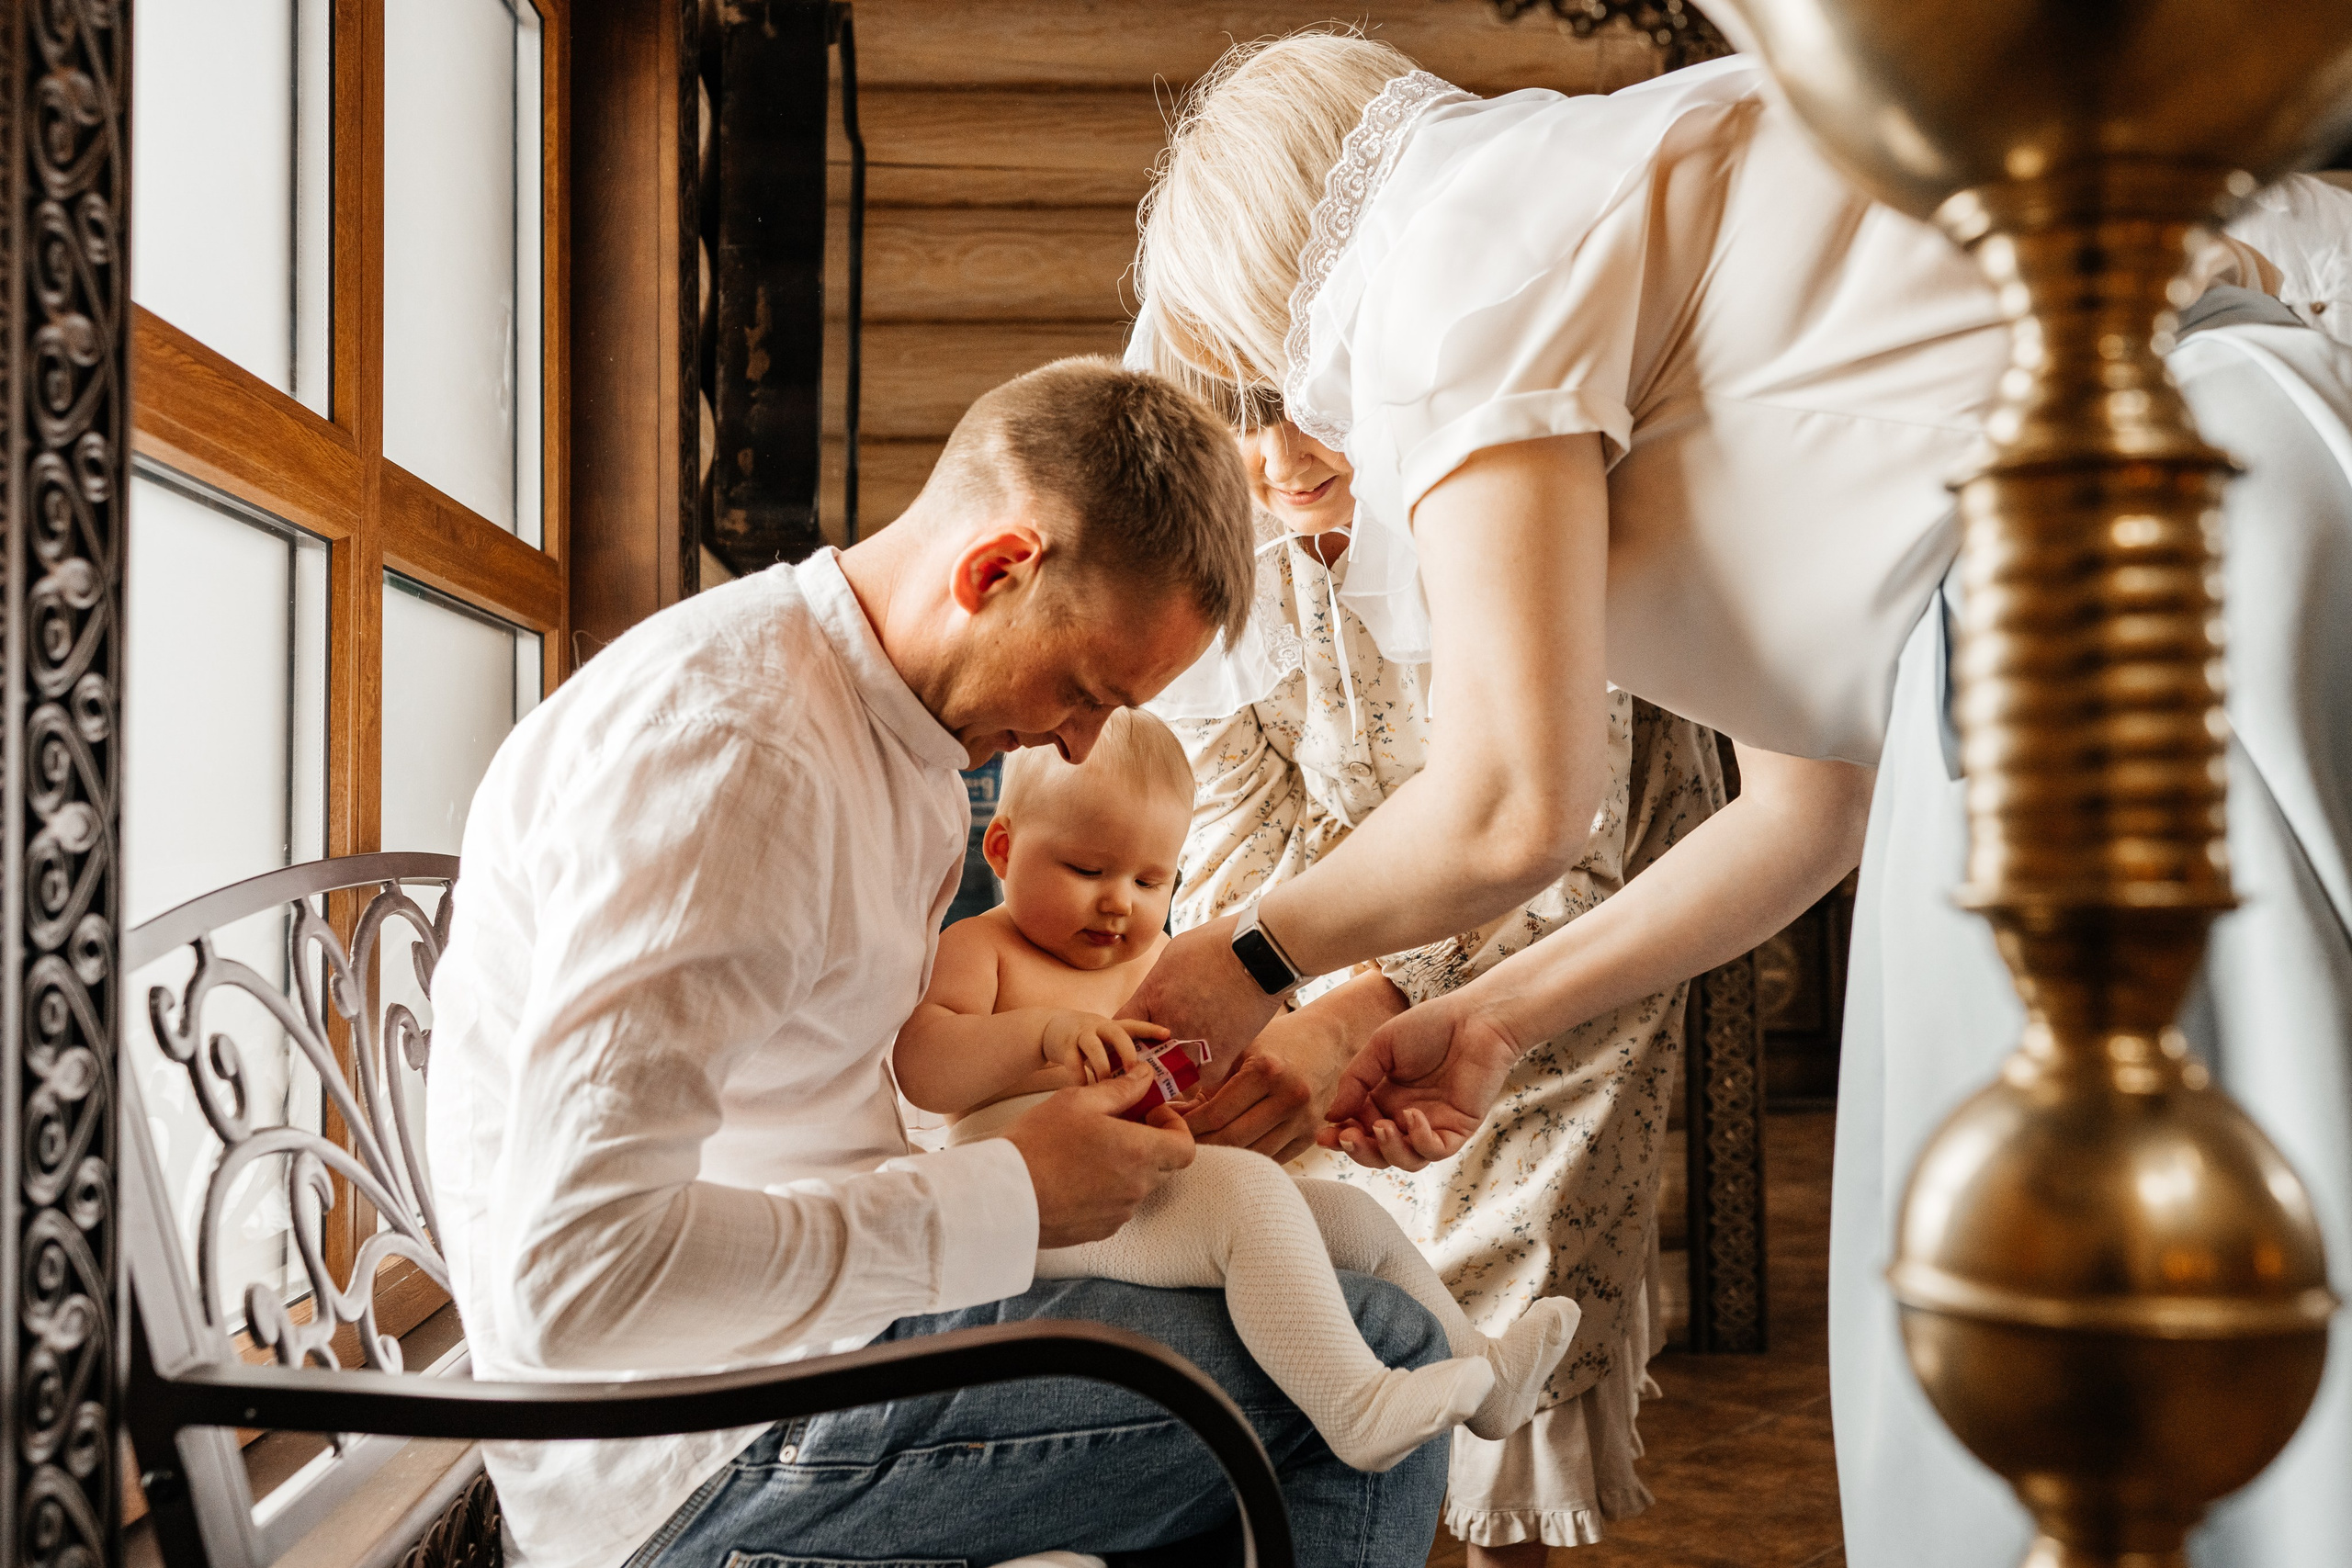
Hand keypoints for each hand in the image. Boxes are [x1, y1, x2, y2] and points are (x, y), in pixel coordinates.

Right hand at [1002, 1064, 1195, 1247]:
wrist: (1001, 1197)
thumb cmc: (1038, 1143)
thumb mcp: (1078, 1101)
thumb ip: (1120, 1089)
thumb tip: (1146, 1077)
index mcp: (1139, 1153)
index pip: (1185, 1147)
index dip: (1174, 1128)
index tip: (1150, 1116)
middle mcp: (1136, 1188)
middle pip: (1163, 1166)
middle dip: (1148, 1143)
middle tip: (1116, 1125)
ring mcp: (1118, 1214)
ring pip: (1137, 1186)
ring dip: (1125, 1167)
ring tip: (1087, 1150)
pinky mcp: (1099, 1231)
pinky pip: (1116, 1206)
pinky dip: (1106, 1190)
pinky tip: (1074, 1176)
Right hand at [1039, 1012, 1161, 1083]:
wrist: (1049, 1029)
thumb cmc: (1085, 1042)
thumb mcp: (1103, 1043)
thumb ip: (1118, 1059)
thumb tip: (1142, 1085)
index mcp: (1111, 1027)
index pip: (1134, 1026)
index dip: (1150, 1029)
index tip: (1168, 1034)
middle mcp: (1098, 1027)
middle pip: (1117, 1033)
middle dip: (1127, 1051)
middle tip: (1134, 1070)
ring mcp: (1080, 1035)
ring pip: (1094, 1048)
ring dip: (1102, 1068)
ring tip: (1106, 1086)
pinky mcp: (1063, 1046)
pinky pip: (1072, 1062)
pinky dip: (1079, 1079)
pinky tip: (1083, 1091)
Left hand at [1120, 913, 1285, 1068]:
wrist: (1259, 952)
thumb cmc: (1217, 944)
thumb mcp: (1173, 956)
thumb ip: (1157, 984)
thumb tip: (1152, 998)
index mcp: (1151, 997)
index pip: (1119, 1028)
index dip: (1122, 1034)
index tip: (1131, 1036)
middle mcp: (1167, 1025)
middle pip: (1142, 1057)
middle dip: (1146, 1057)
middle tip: (1153, 1056)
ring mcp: (1194, 1043)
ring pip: (1172, 1073)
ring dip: (1175, 1068)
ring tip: (1182, 1061)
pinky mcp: (1222, 1054)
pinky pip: (1203, 1078)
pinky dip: (1205, 1072)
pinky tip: (1209, 1060)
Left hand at [1187, 996, 1361, 1162]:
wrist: (1327, 1039)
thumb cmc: (1276, 1041)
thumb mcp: (1241, 1050)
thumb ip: (1210, 1083)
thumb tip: (1173, 1114)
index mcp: (1267, 1071)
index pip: (1216, 1114)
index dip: (1188, 1126)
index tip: (1169, 1127)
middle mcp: (1290, 1097)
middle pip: (1233, 1139)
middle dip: (1201, 1144)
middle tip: (1179, 1143)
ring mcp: (1305, 1120)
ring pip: (1253, 1154)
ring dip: (1223, 1156)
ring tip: (1201, 1148)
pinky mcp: (1312, 1135)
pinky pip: (1273, 1159)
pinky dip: (1248, 1157)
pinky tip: (1230, 1150)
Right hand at [1320, 990, 1521, 1172]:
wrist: (1475, 1018)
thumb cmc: (1429, 1026)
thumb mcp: (1380, 1048)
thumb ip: (1355, 1081)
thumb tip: (1330, 1116)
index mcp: (1384, 1099)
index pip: (1359, 1129)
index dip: (1341, 1137)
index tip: (1322, 1135)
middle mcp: (1406, 1117)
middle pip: (1379, 1153)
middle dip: (1359, 1150)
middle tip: (1347, 1136)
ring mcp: (1433, 1125)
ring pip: (1406, 1160)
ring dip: (1388, 1151)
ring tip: (1381, 1127)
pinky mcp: (1458, 1128)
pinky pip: (1435, 1150)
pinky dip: (1419, 1140)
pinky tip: (1412, 1115)